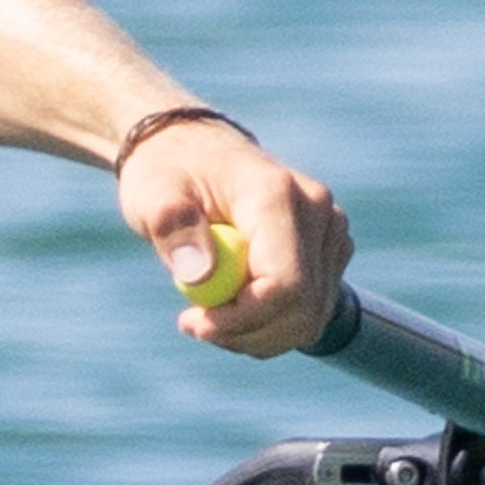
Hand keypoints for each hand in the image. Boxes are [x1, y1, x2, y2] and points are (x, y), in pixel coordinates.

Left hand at [125, 122, 346, 358]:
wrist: (194, 150)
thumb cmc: (170, 172)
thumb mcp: (154, 194)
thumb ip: (175, 230)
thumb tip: (198, 276)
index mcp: (276, 194)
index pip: (286, 283)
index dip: (242, 319)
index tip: (191, 322)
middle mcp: (318, 212)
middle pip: (303, 310)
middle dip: (246, 333)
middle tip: (193, 323)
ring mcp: (330, 233)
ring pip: (308, 319)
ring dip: (255, 334)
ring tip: (208, 308)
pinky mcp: (330, 252)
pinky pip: (308, 313)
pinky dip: (269, 325)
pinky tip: (234, 303)